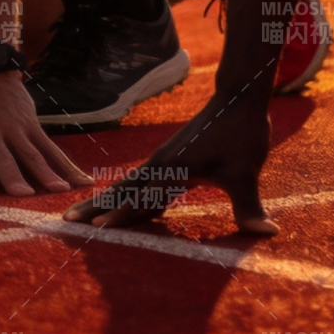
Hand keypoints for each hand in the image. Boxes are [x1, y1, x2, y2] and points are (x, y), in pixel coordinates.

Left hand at [0, 70, 91, 197]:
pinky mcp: (31, 124)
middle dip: (12, 175)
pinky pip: (51, 148)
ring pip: (31, 152)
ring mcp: (13, 126)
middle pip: (2, 157)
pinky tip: (82, 183)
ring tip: (58, 191)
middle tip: (21, 195)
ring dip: (46, 172)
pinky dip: (67, 166)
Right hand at [64, 95, 277, 234]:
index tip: (99, 229)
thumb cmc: (240, 136)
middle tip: (66, 221)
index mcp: (172, 168)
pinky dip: (122, 196)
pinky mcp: (168, 162)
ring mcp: (161, 162)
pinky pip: (139, 184)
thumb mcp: (245, 173)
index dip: (122, 215)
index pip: (142, 197)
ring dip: (102, 202)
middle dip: (95, 208)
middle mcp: (160, 165)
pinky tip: (120, 208)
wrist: (236, 101)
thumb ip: (249, 206)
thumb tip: (267, 232)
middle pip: (121, 191)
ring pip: (125, 186)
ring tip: (79, 215)